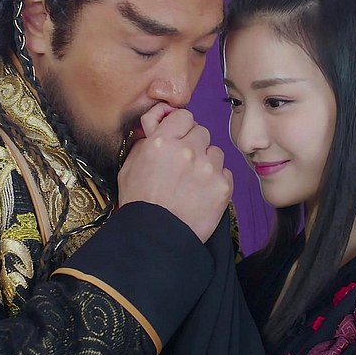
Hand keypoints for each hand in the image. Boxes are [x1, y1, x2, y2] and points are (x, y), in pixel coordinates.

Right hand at [118, 104, 232, 242]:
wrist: (155, 239)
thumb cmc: (139, 204)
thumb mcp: (129, 167)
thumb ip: (146, 142)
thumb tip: (158, 127)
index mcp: (162, 141)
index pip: (184, 116)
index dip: (181, 126)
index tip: (179, 137)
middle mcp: (188, 150)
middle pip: (202, 132)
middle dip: (194, 144)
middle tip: (185, 163)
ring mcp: (208, 168)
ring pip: (215, 152)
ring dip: (207, 162)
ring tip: (193, 182)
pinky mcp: (223, 186)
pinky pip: (226, 173)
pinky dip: (217, 181)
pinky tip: (202, 194)